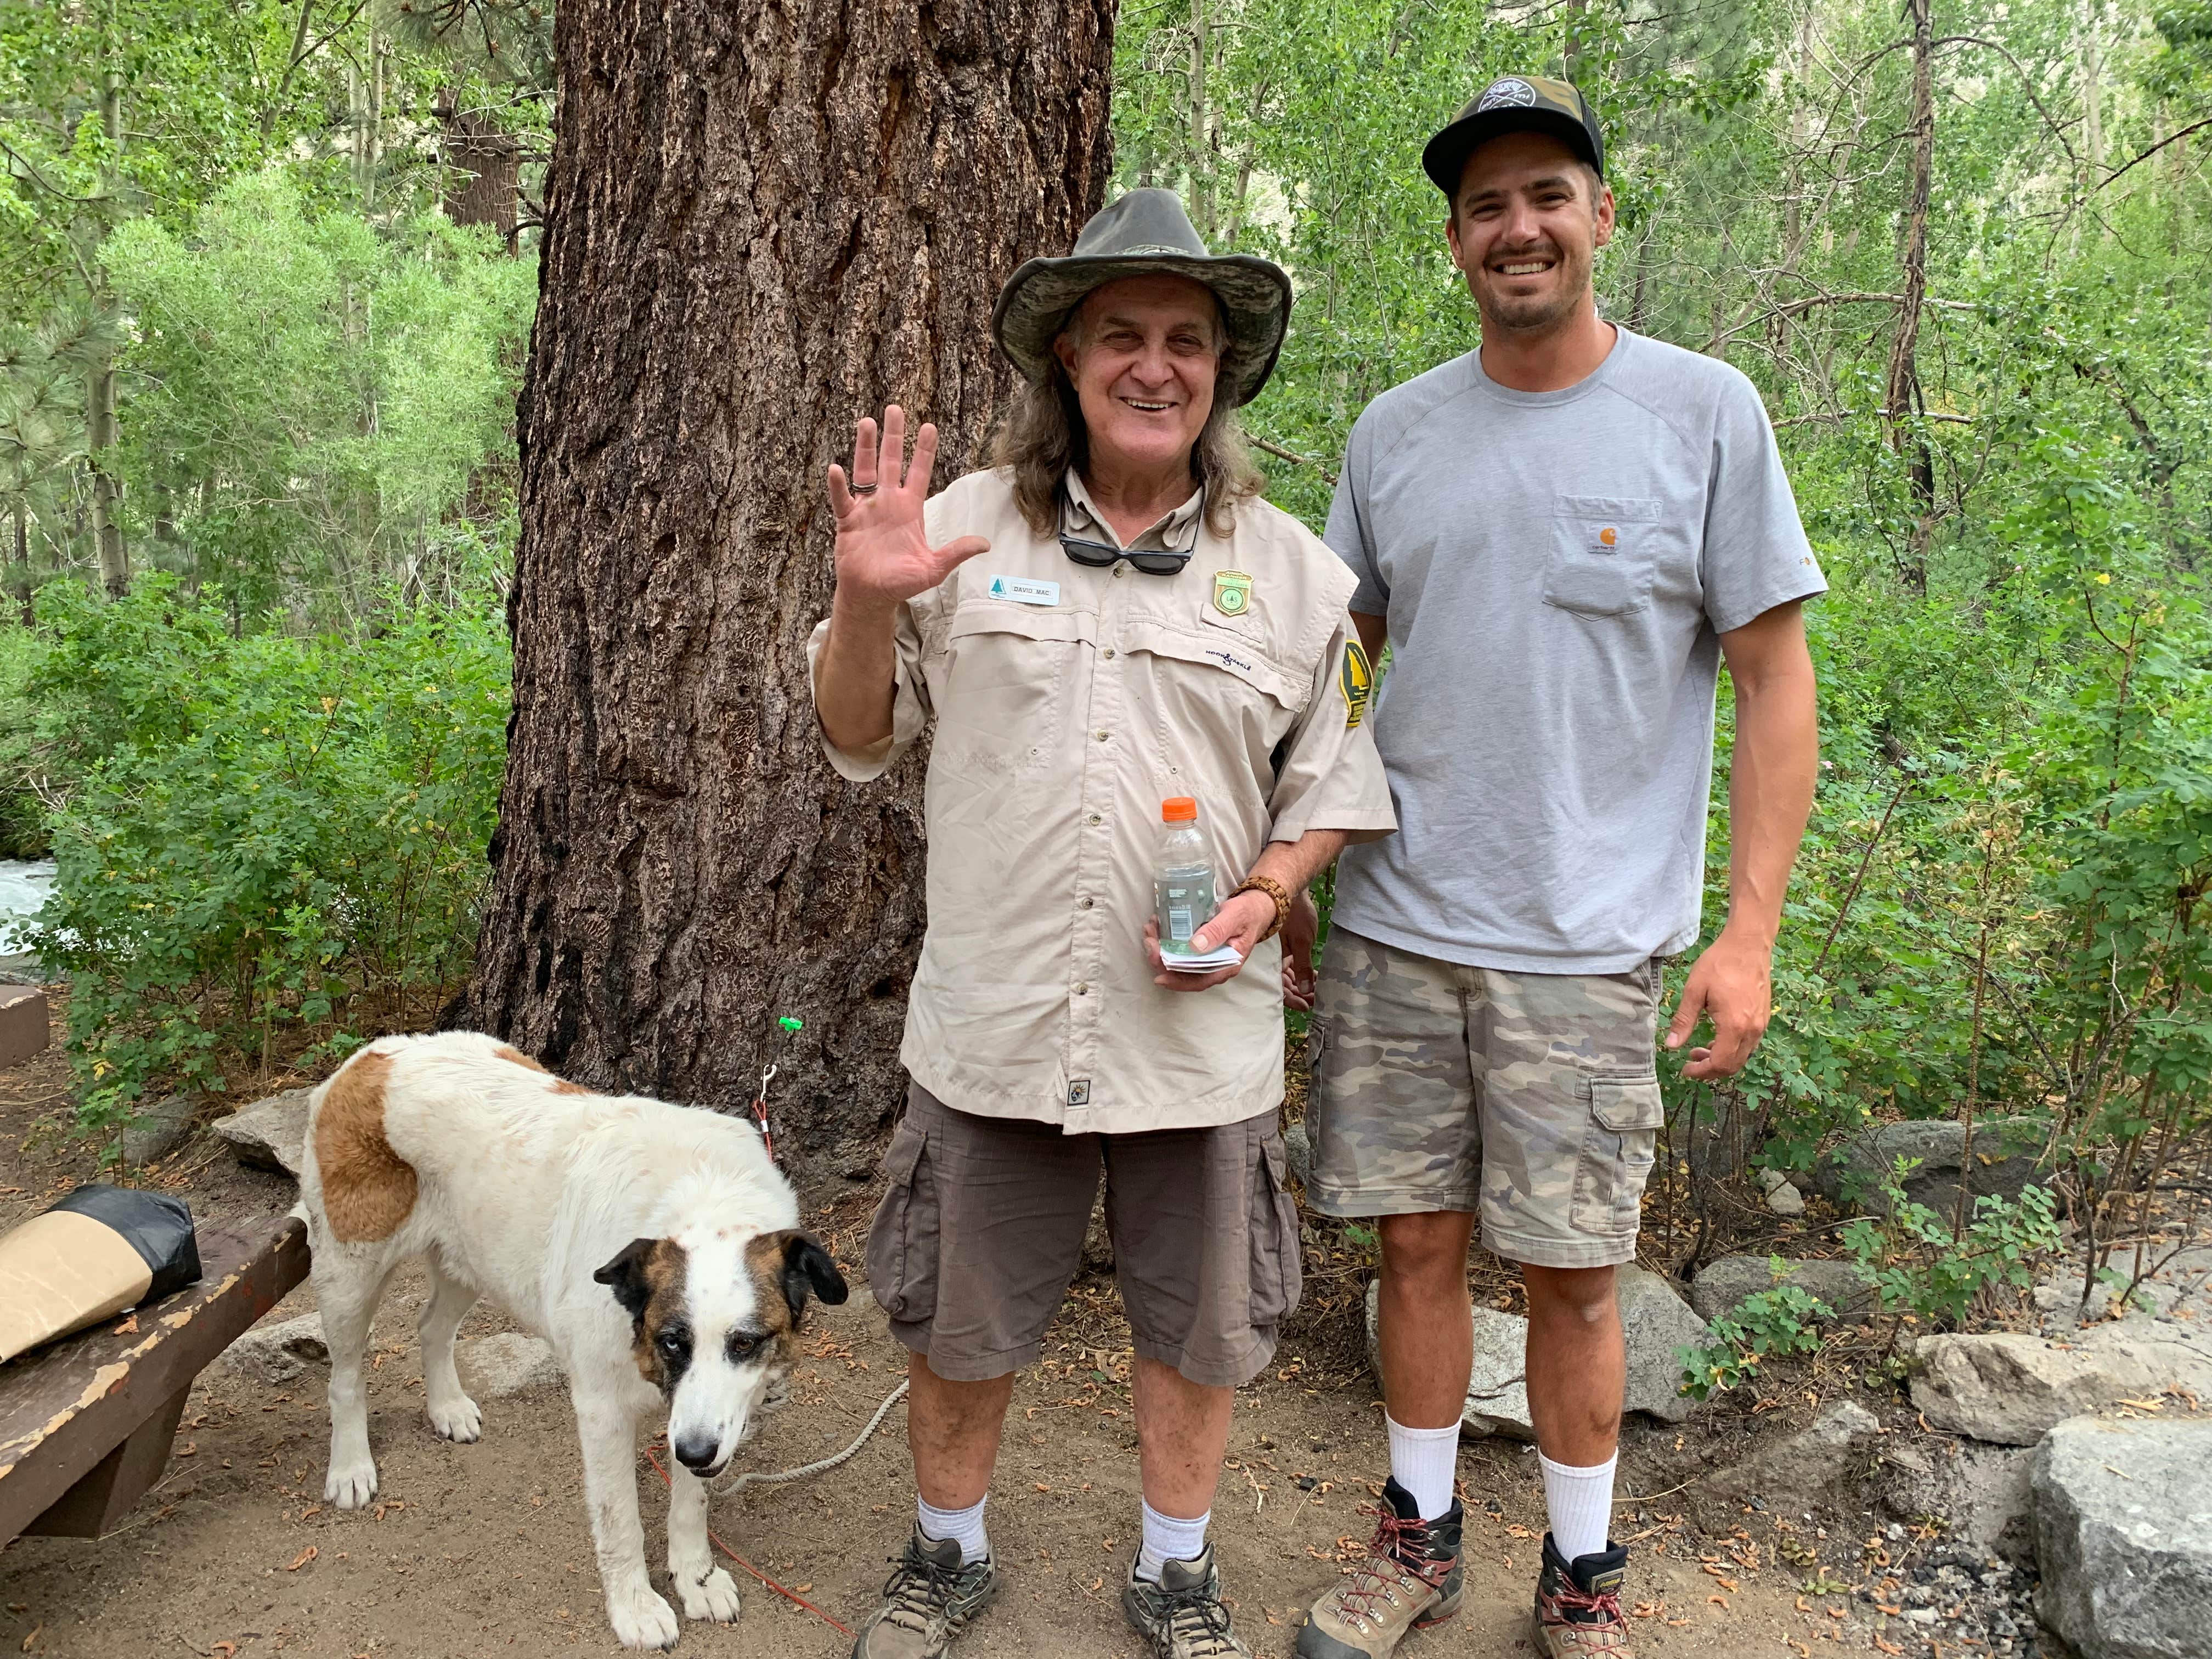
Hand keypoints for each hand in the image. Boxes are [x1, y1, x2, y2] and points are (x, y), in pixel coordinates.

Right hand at [827, 405, 989, 611]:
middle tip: (895, 409)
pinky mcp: (848, 521)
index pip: (919, 473)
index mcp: (910, 509)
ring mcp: (867, 509)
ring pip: (865, 471)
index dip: (924, 451)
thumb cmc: (902, 581)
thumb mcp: (934, 568)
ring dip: (865, 448)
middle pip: (891, 462)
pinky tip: (837, 470)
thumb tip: (985, 544)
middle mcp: (888, 503)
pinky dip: (838, 486)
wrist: (873, 596)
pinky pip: (842, 499)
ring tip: (866, 422)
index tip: (929, 426)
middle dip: (893, 436)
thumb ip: (956, 553)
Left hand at [1146, 890, 1274, 991]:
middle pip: (1185, 972)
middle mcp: (1215, 965)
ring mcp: (1207, 957)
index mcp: (1227, 965)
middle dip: (1163, 960)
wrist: (1255, 907)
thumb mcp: (1234, 918)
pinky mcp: (1201, 947)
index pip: (1199, 981)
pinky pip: (1182, 950)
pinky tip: (1159, 929)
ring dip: (1162, 949)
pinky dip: (1168, 941)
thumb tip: (1195, 946)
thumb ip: (1217, 931)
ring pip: (1180, 961)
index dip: (1178, 982)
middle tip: (1150, 943)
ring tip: (1150, 931)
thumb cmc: (1247, 913)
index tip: (1159, 976)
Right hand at [1280, 888, 1319, 1010]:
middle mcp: (1273, 961)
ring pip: (1290, 978)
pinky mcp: (1287, 950)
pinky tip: (1316, 979)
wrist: (1291, 892)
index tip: (1307, 1006)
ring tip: (1319, 992)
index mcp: (1272, 961)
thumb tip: (1304, 990)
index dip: (1292, 1000)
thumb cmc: (1294, 915)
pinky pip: (1294, 967)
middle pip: (1285, 985)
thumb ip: (1302, 967)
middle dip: (1301, 995)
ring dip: (1303, 986)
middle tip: (1317, 1001)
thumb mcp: (1301, 943)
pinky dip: (1304, 974)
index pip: (1280, 988)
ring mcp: (1280, 956)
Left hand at [1664, 928, 1772, 1079]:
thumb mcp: (1694, 990)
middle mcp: (1753, 1030)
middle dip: (1710, 1070)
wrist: (1748, 945)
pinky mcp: (1763, 1018)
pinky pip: (1748, 1045)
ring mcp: (1761, 1025)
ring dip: (1721, 1060)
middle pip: (1733, 1066)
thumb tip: (1671, 1045)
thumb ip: (1683, 1020)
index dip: (1701, 1072)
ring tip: (1699, 1050)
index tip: (1684, 1070)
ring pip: (1742, 1057)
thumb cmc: (1719, 963)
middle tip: (1690, 1062)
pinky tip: (1716, 1039)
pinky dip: (1732, 1050)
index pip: (1720, 1063)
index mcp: (1735, 1026)